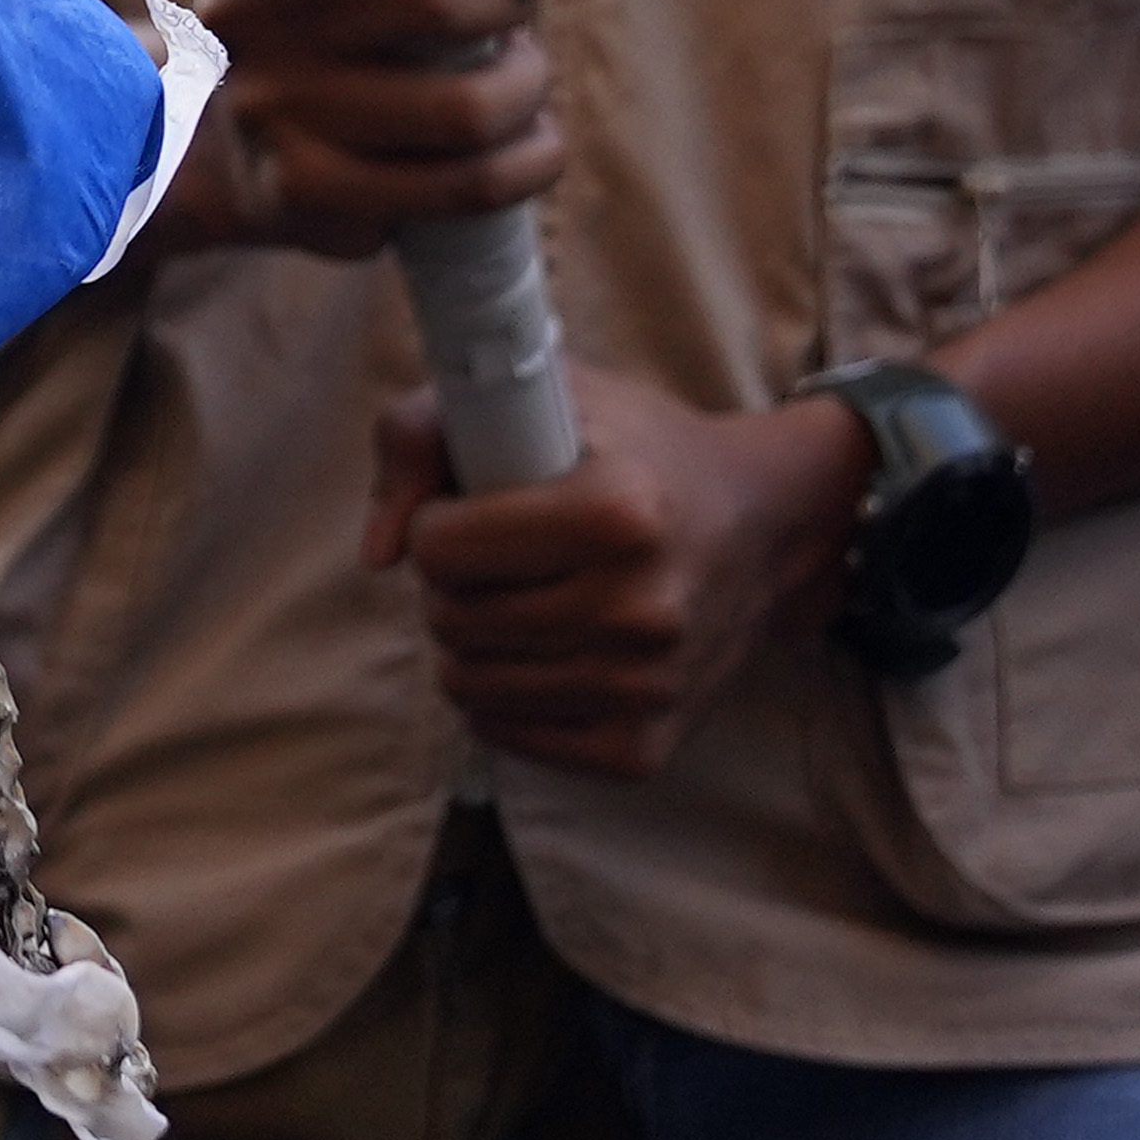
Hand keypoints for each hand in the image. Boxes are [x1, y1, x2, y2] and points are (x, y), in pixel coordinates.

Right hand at [155, 0, 549, 262]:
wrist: (253, 142)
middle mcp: (236, 16)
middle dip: (507, 0)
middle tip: (512, 4)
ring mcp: (265, 113)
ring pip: (466, 108)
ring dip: (526, 86)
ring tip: (517, 76)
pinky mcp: (307, 197)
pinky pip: (466, 186)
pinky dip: (526, 161)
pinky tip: (516, 142)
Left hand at [375, 381, 850, 773]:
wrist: (761, 525)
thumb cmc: (635, 450)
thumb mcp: (542, 394)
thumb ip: (423, 434)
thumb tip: (377, 553)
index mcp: (619, 513)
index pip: (440, 547)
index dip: (437, 521)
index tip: (472, 507)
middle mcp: (642, 608)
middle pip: (450, 617)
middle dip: (452, 582)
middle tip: (500, 556)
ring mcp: (647, 686)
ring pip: (467, 683)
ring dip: (469, 640)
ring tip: (518, 599)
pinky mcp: (644, 745)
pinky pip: (508, 735)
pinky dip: (499, 696)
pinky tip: (537, 651)